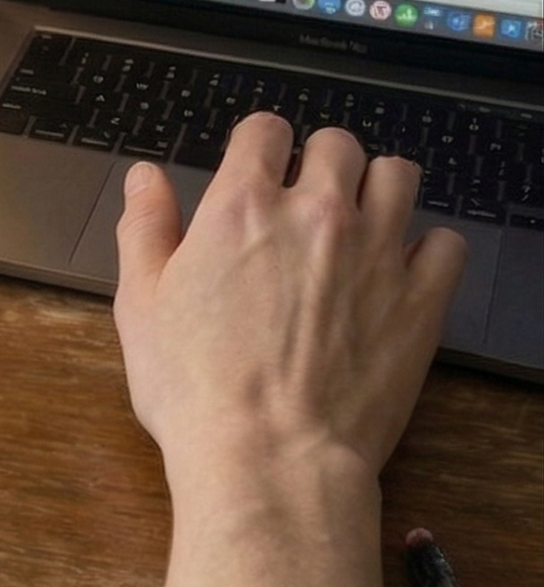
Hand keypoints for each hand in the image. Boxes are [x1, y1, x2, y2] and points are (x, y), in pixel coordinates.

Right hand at [111, 113, 464, 494]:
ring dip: (376, 189)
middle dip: (318, 162)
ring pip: (398, 176)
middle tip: (303, 202)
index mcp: (241, 208)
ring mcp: (378, 253)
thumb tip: (145, 176)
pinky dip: (426, 248)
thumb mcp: (140, 304)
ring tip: (357, 224)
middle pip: (337, 144)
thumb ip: (145, 228)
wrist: (268, 455)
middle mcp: (317, 214)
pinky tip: (399, 272)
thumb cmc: (195, 389)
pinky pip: (446, 242)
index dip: (256, 146)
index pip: (263, 131)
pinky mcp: (422, 299)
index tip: (254, 170)